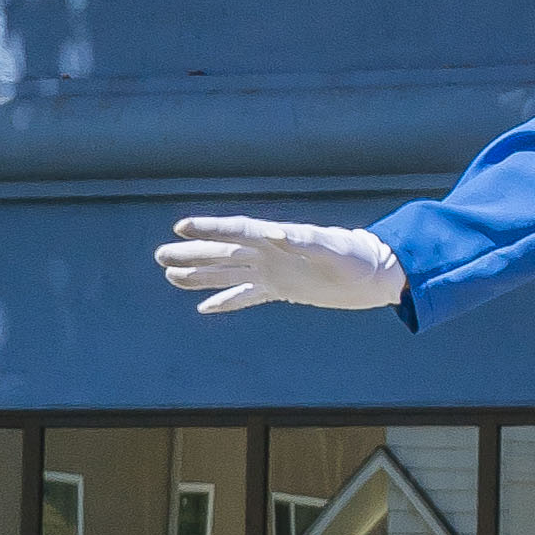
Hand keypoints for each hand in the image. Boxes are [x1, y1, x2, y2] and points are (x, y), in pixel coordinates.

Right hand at [156, 216, 405, 316]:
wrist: (375, 275)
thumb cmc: (356, 257)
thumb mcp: (332, 248)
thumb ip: (304, 240)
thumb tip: (275, 233)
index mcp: (278, 238)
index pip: (236, 230)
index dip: (209, 229)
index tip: (181, 227)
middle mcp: (270, 253)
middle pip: (223, 252)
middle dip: (192, 254)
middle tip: (159, 256)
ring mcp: (274, 272)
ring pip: (228, 273)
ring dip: (200, 275)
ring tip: (170, 276)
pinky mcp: (282, 290)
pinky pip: (247, 296)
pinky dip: (226, 302)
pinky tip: (204, 307)